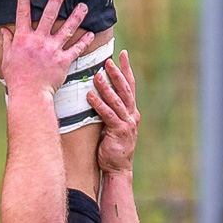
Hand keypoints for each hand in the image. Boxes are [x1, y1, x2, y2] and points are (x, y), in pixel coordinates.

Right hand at [0, 0, 92, 101]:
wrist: (29, 94)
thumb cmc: (16, 78)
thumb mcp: (8, 58)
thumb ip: (8, 42)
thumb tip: (4, 30)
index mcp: (23, 38)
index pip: (22, 14)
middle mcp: (39, 40)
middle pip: (49, 14)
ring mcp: (52, 49)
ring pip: (67, 28)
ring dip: (77, 16)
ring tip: (84, 6)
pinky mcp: (63, 60)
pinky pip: (76, 48)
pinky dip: (84, 41)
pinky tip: (91, 33)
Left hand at [91, 53, 139, 174]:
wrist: (118, 168)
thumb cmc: (113, 146)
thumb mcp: (114, 124)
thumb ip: (111, 109)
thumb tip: (99, 92)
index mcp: (132, 111)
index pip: (130, 85)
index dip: (126, 69)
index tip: (123, 53)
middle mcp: (132, 115)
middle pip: (125, 89)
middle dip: (117, 73)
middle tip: (108, 60)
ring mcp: (127, 123)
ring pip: (117, 100)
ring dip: (106, 87)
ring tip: (97, 75)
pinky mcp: (119, 132)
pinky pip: (108, 114)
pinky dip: (99, 104)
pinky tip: (90, 95)